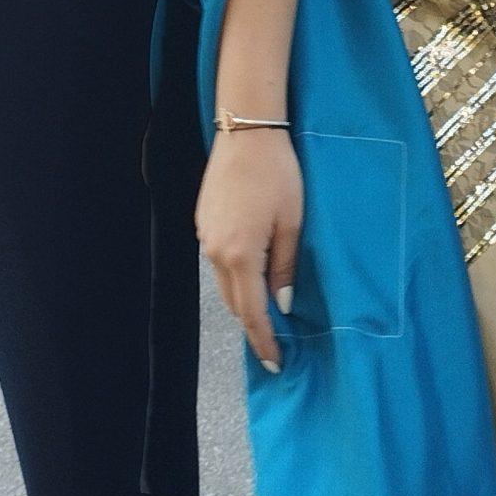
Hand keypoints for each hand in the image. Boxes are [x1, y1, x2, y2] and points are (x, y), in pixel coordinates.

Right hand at [196, 126, 302, 371]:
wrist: (246, 133)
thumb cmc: (278, 174)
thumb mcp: (292, 222)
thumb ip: (285, 267)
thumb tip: (281, 305)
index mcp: (240, 255)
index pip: (251, 312)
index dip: (263, 340)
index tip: (275, 362)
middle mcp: (215, 252)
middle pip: (234, 302)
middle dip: (253, 325)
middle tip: (273, 345)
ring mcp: (205, 237)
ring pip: (224, 283)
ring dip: (243, 300)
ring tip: (265, 314)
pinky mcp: (203, 223)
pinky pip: (218, 262)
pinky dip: (234, 276)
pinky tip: (250, 275)